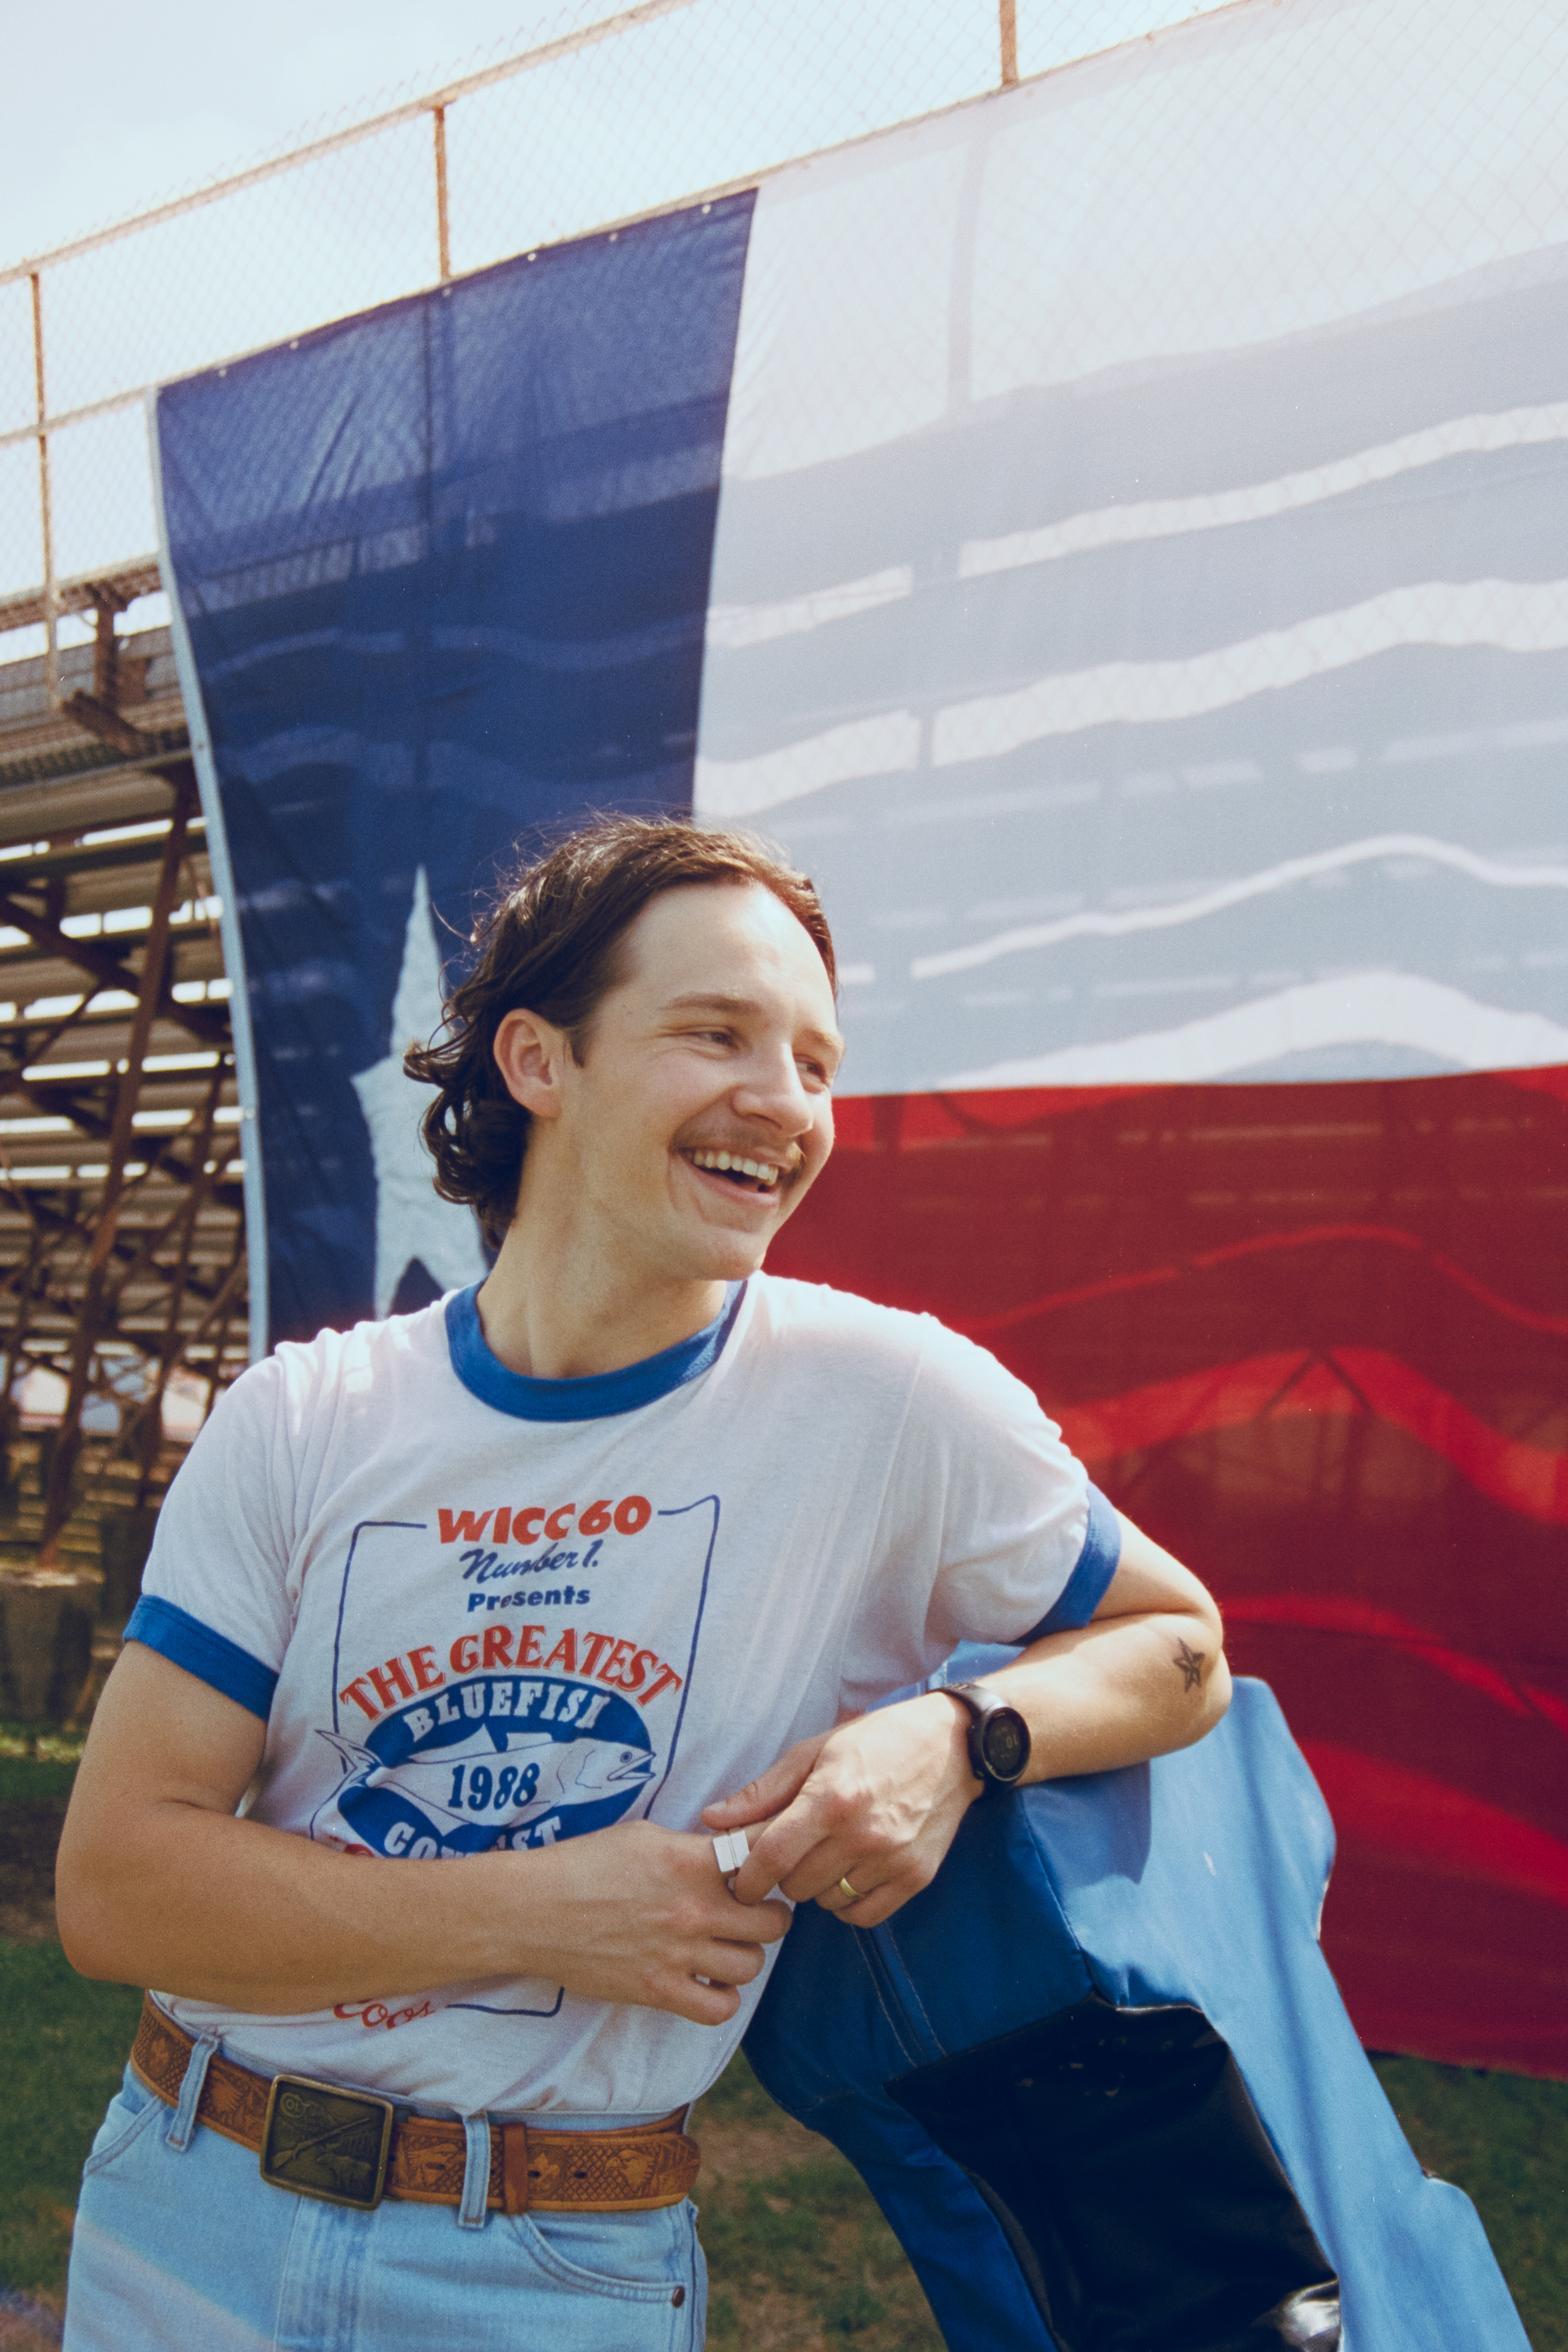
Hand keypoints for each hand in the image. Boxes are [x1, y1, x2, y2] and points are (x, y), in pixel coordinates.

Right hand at [517, 1818, 792, 2024]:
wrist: (534, 1910)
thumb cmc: (585, 1863)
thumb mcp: (645, 1836)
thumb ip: (694, 1847)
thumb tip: (733, 1853)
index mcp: (691, 1861)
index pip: (765, 1854)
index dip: (779, 1858)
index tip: (773, 1865)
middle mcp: (693, 1908)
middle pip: (774, 1921)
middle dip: (770, 1914)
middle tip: (754, 1912)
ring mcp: (677, 1954)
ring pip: (752, 1966)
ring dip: (746, 1956)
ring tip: (727, 1947)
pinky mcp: (658, 1992)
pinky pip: (719, 2009)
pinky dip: (722, 1998)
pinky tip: (708, 1982)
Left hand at [701, 1696, 980, 1928]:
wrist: (954, 1745)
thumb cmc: (877, 1741)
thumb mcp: (815, 1751)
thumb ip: (762, 1792)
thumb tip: (712, 1821)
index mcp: (830, 1798)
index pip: (771, 1858)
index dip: (745, 1879)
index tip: (739, 1882)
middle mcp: (861, 1834)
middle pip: (795, 1885)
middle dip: (783, 1874)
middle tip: (793, 1851)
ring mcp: (892, 1859)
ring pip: (827, 1901)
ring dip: (817, 1886)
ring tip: (828, 1853)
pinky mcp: (916, 1877)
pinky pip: (863, 1915)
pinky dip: (848, 1902)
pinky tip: (850, 1873)